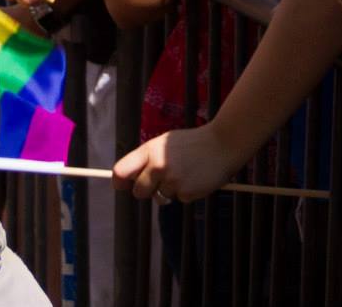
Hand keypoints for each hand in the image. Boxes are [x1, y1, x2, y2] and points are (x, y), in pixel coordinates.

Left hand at [113, 123, 244, 203]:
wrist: (223, 144)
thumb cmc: (193, 143)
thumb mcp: (165, 143)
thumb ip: (147, 158)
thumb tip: (129, 179)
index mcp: (150, 150)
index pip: (121, 171)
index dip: (119, 182)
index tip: (122, 185)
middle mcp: (158, 166)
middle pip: (138, 192)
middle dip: (146, 191)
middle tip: (160, 181)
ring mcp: (172, 180)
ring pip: (160, 198)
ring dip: (169, 191)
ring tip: (185, 174)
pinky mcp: (186, 193)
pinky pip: (179, 199)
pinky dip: (186, 193)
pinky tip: (196, 178)